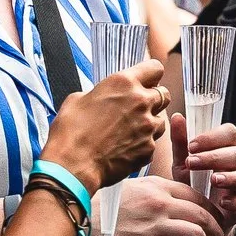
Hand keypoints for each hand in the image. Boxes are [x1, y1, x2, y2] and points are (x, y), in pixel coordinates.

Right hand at [42, 59, 168, 186]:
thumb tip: (102, 97)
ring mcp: (148, 127)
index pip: (155, 68)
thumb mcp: (77, 99)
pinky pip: (152, 143)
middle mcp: (141, 101)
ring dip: (150, 123)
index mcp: (123, 83)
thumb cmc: (70, 132)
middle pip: (164, 94)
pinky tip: (125, 149)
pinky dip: (143, 145)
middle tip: (137, 109)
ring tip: (130, 131)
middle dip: (153, 100)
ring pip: (161, 120)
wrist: (72, 166)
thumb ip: (99, 93)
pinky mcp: (149, 149)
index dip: (150, 75)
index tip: (145, 81)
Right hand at [110, 174, 225, 235]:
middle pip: (202, 215)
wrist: (79, 220)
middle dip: (216, 229)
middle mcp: (159, 204)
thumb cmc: (103, 205)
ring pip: (195, 235)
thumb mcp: (133, 186)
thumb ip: (158, 191)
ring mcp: (152, 226)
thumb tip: (179, 201)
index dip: (212, 209)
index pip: (196, 195)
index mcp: (158, 186)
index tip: (217, 218)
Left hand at [178, 119, 235, 235]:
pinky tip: (223, 202)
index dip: (214, 137)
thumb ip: (180, 143)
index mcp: (226, 150)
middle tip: (192, 162)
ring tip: (213, 180)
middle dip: (215, 157)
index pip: (231, 133)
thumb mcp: (182, 164)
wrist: (193, 217)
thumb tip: (176, 117)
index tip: (192, 145)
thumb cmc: (192, 185)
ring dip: (231, 177)